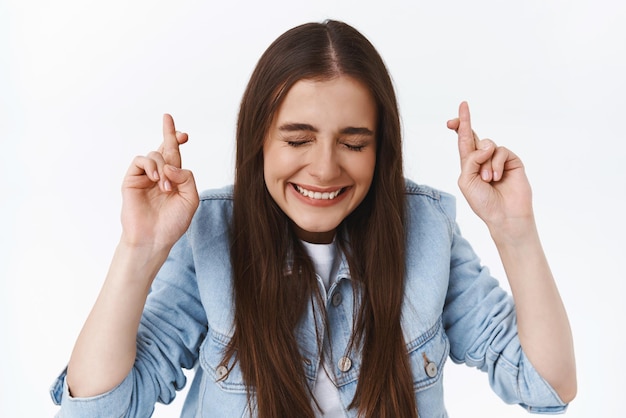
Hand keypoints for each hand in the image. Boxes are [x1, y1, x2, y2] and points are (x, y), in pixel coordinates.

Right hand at [120, 114, 198, 249]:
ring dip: (163, 167)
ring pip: (155, 154)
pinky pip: (140, 161)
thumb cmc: (173, 222)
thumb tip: (170, 165)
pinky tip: (155, 178)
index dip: (177, 141)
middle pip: (164, 147)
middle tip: (169, 119)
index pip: (176, 154)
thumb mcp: (190, 199)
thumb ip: (187, 178)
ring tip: (166, 187)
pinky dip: (150, 165)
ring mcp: (145, 177)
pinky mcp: (131, 180)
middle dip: (168, 133)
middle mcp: (160, 175)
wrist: (154, 239)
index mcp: (174, 178)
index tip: (184, 134)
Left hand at [447, 102, 532, 235]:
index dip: (459, 127)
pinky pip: (500, 151)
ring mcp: (498, 159)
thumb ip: (470, 161)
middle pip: (474, 135)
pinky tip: (496, 177)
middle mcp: (483, 159)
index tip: (451, 119)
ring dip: (485, 163)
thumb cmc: (483, 202)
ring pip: (487, 145)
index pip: (463, 142)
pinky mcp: (512, 160)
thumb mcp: (466, 181)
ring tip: (488, 180)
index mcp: (469, 164)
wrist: (504, 215)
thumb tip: (485, 146)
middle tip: (462, 106)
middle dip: (465, 121)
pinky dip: (495, 164)